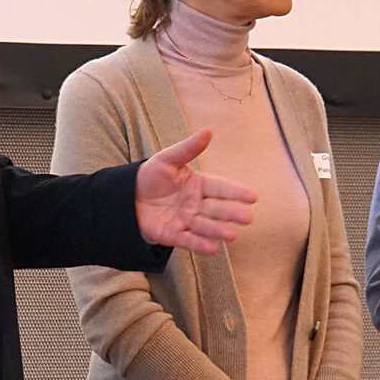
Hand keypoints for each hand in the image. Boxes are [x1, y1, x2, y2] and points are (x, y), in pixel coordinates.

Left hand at [133, 129, 257, 255]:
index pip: (220, 187)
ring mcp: (186, 221)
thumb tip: (208, 131)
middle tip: (247, 218)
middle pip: (216, 209)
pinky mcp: (173, 235)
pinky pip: (188, 240)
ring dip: (218, 231)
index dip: (236, 192)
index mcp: (198, 185)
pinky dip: (200, 245)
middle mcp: (196, 204)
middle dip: (231, 214)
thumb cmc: (151, 176)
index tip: (253, 197)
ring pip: (205, 226)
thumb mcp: (168, 159)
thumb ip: (188, 148)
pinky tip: (213, 248)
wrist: (126, 197)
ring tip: (232, 235)